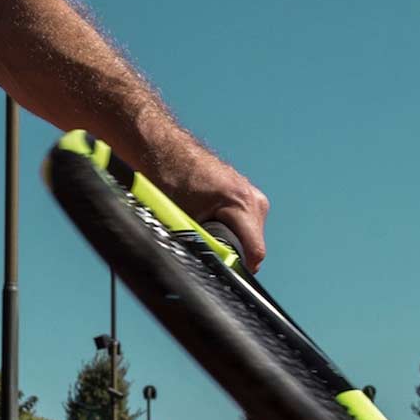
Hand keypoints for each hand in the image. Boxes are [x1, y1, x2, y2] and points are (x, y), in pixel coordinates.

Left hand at [167, 153, 270, 270]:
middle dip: (229, 251)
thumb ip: (203, 246)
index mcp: (242, 202)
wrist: (165, 150)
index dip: (236, 267)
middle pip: (252, 245)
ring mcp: (252, 195)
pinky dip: (226, 227)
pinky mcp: (246, 195)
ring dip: (227, 238)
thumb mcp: (183, 219)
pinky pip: (242, 224)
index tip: (218, 267)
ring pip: (247, 235)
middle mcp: (254, 199)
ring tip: (201, 223)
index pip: (255, 252)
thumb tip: (208, 269)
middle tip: (201, 239)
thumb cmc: (170, 177)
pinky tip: (206, 216)